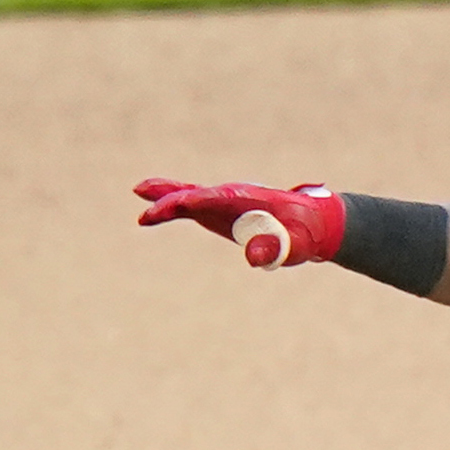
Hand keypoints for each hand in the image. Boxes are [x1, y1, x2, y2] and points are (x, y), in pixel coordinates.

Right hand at [132, 178, 346, 269]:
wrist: (311, 223)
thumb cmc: (305, 234)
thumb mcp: (296, 246)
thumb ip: (276, 248)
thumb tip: (254, 256)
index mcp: (252, 200)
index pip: (221, 197)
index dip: (202, 200)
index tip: (182, 202)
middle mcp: (232, 196)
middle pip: (198, 194)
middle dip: (174, 200)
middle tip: (148, 211)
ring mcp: (222, 202)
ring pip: (188, 195)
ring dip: (164, 196)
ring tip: (138, 192)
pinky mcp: (217, 211)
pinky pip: (189, 206)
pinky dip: (169, 208)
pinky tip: (148, 215)